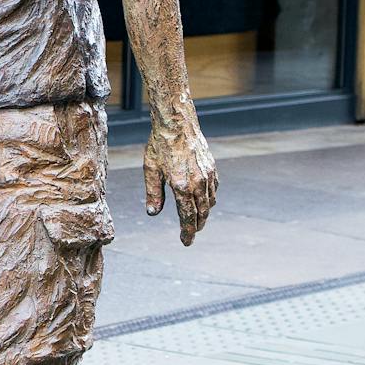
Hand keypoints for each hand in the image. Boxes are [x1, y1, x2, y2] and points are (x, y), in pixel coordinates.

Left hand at [143, 119, 216, 245]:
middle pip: (201, 213)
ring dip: (204, 214)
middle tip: (191, 234)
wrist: (177, 122)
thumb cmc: (160, 145)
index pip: (187, 217)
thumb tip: (153, 213)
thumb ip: (153, 194)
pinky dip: (209, 199)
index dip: (187, 232)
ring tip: (197, 220)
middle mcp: (198, 183)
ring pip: (210, 203)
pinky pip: (213, 189)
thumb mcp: (151, 170)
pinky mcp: (212, 167)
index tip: (186, 242)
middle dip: (196, 226)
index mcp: (181, 186)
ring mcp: (207, 175)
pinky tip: (203, 200)